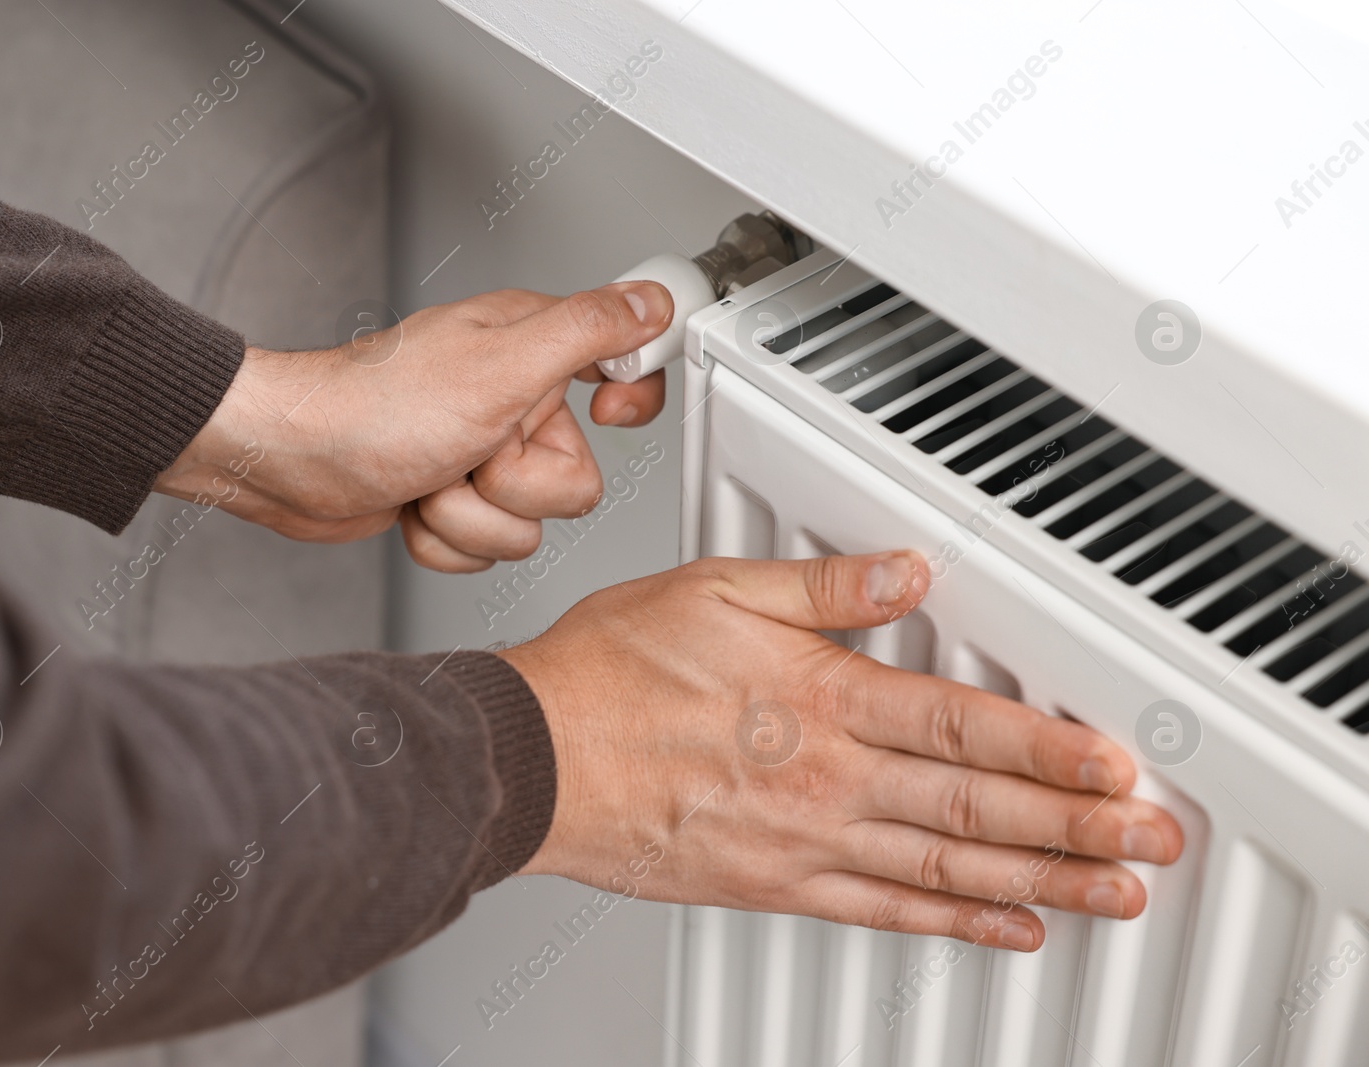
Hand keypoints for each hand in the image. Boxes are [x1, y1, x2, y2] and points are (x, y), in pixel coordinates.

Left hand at [155, 284, 673, 569]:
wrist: (286, 461)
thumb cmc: (372, 407)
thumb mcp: (499, 365)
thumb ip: (587, 331)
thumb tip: (653, 302)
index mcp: (531, 349)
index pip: (626, 368)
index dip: (627, 400)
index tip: (604, 413)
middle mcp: (511, 401)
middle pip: (574, 483)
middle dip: (513, 485)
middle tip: (470, 449)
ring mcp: (480, 455)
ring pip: (526, 526)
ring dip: (469, 514)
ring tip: (430, 475)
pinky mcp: (451, 499)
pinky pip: (481, 548)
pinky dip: (443, 539)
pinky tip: (412, 503)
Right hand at [498, 552, 1184, 949]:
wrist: (536, 759)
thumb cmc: (611, 673)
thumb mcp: (714, 592)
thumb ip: (822, 588)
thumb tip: (904, 571)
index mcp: (821, 699)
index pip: (962, 724)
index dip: (1051, 748)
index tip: (1115, 765)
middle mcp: (827, 779)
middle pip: (977, 806)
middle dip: (1078, 826)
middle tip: (1149, 840)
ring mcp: (804, 842)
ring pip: (947, 868)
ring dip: (1042, 883)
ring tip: (1111, 894)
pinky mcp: (774, 885)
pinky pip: (882, 911)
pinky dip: (953, 923)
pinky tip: (1005, 928)